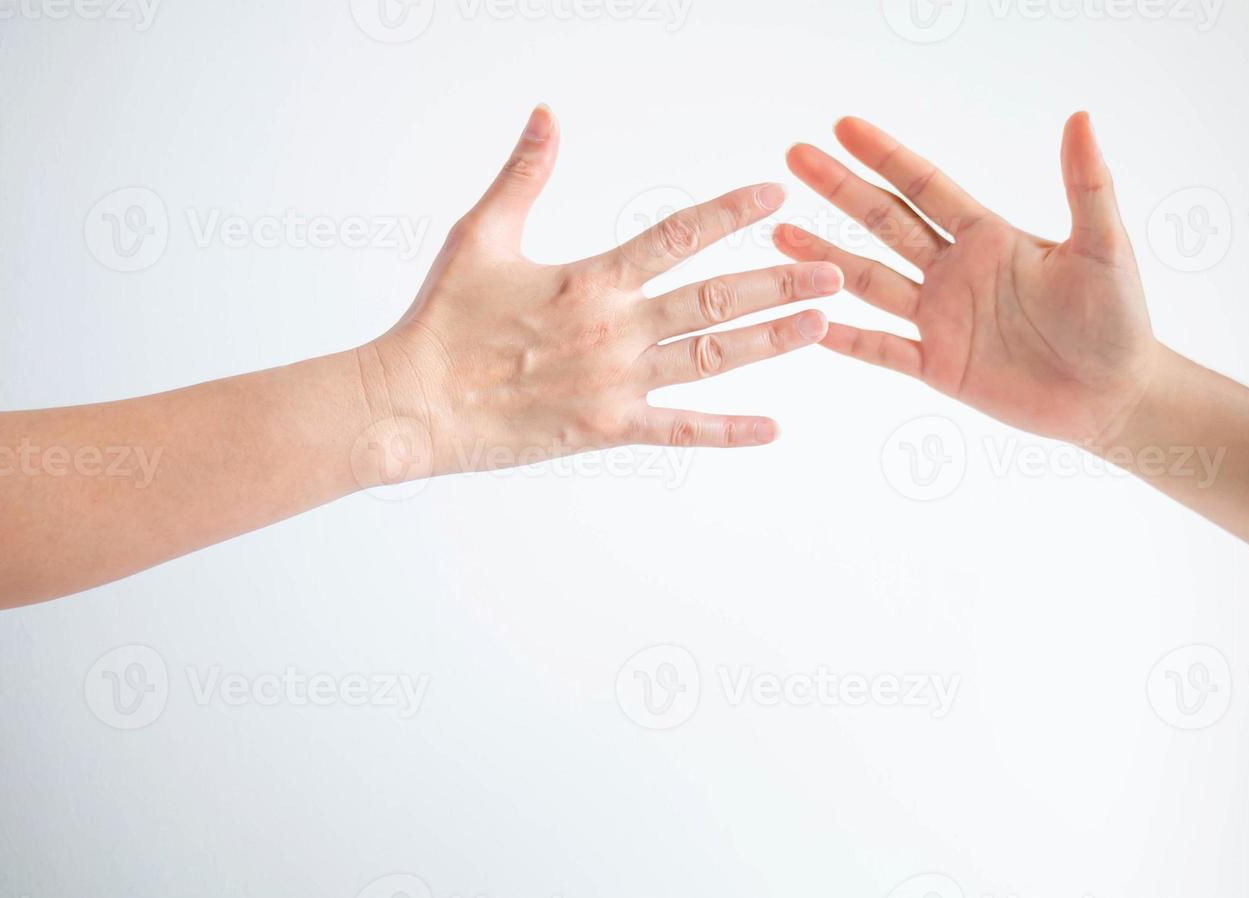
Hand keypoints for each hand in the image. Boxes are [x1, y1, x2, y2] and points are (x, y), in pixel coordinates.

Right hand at [356, 104, 842, 482]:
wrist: (413, 402)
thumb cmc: (442, 318)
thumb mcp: (480, 235)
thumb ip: (524, 175)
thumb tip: (546, 115)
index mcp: (591, 278)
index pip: (676, 234)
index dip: (729, 212)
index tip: (774, 193)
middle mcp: (616, 328)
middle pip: (715, 298)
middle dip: (779, 282)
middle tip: (835, 270)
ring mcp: (617, 382)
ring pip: (711, 358)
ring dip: (771, 340)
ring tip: (821, 323)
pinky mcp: (609, 428)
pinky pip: (680, 430)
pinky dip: (727, 431)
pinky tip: (772, 428)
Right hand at [775, 113, 1157, 450]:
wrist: (1114, 395)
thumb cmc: (1118, 318)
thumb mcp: (1104, 246)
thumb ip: (1087, 185)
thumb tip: (1080, 117)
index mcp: (988, 237)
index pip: (926, 187)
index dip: (885, 156)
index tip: (842, 127)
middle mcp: (955, 272)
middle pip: (885, 224)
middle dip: (840, 190)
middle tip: (794, 159)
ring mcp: (941, 319)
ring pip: (871, 282)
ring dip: (826, 258)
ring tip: (780, 233)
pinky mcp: (939, 366)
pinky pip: (883, 350)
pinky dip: (847, 339)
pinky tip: (810, 320)